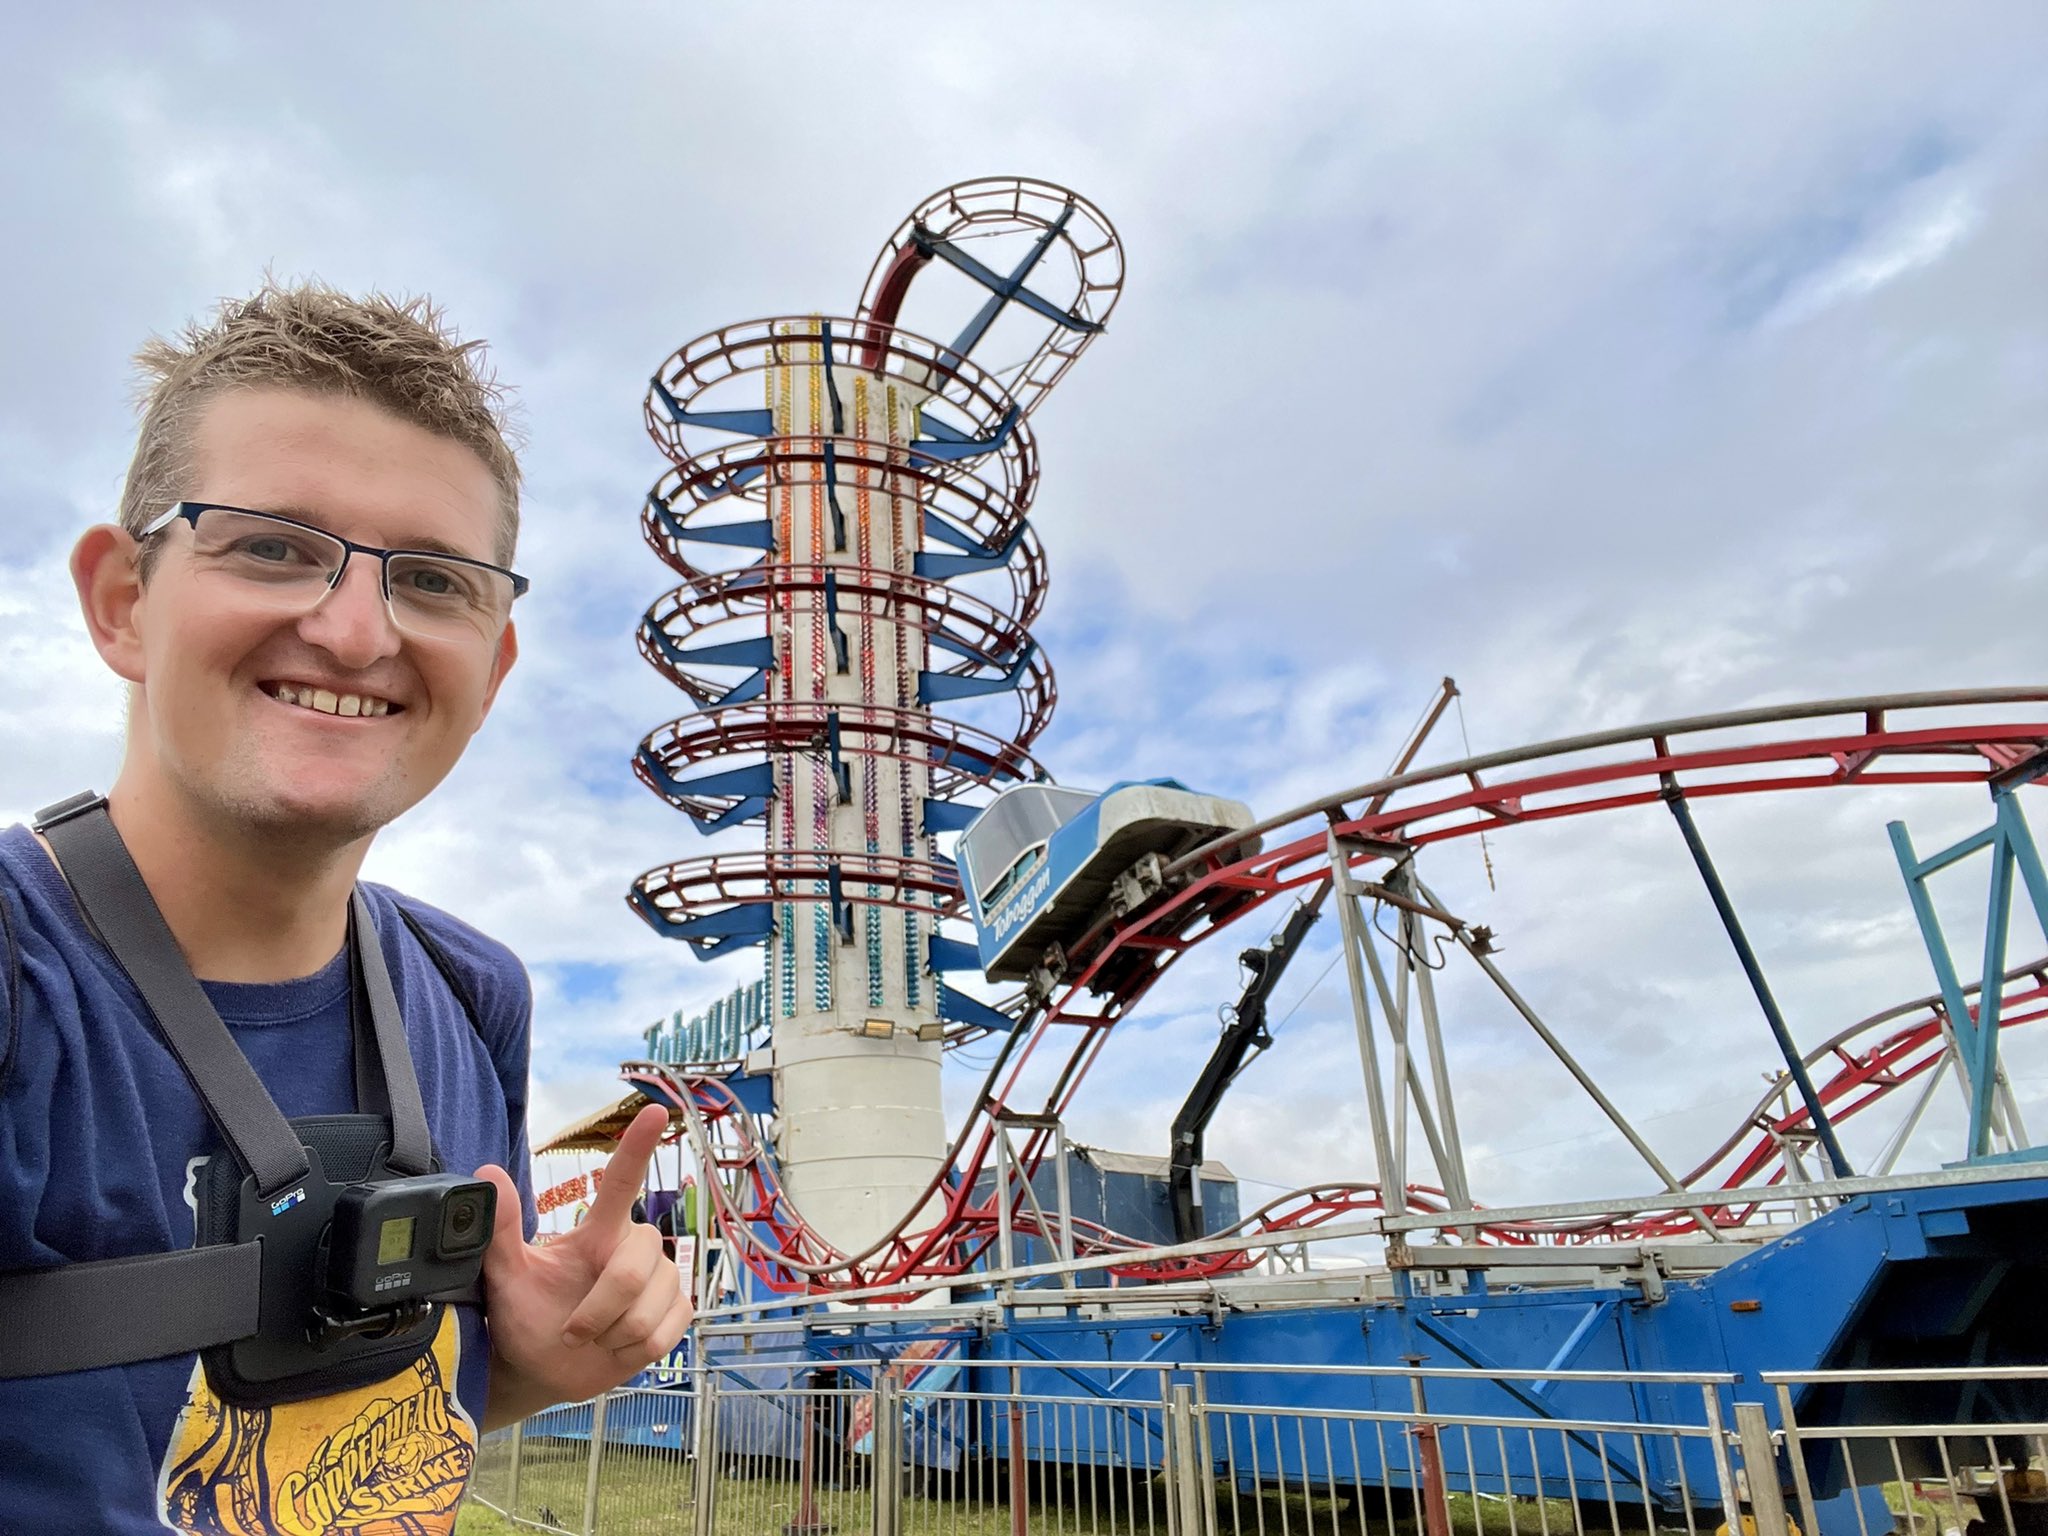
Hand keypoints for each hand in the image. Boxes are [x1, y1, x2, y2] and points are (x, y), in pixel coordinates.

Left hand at [475, 1103, 691, 1418]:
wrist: (542, 1369)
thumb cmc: (526, 1317)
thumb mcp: (506, 1277)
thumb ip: (499, 1229)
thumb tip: (486, 1174)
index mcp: (597, 1233)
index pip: (622, 1182)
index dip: (638, 1147)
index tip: (656, 1112)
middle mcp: (634, 1249)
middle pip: (633, 1269)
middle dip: (598, 1309)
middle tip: (570, 1331)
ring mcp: (660, 1281)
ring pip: (647, 1310)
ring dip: (610, 1336)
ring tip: (592, 1340)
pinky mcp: (677, 1313)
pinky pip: (663, 1334)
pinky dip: (632, 1352)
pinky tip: (616, 1350)